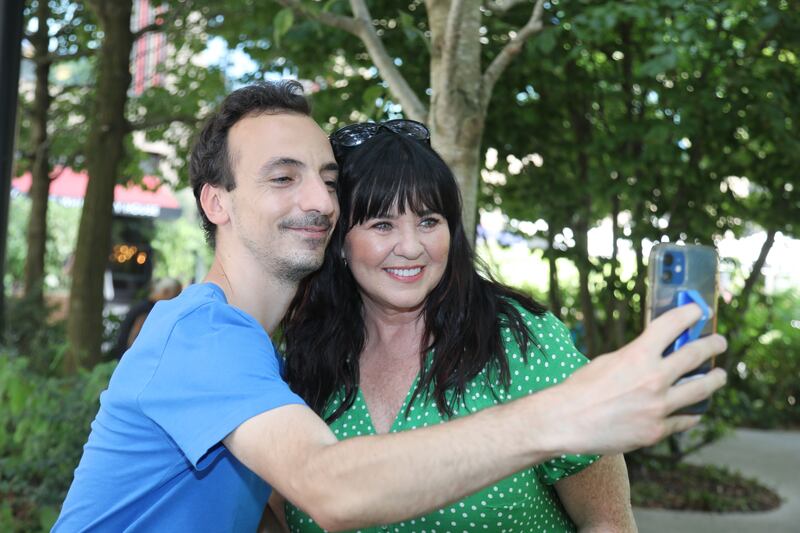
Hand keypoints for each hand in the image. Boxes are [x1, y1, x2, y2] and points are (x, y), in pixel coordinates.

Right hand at [555, 303, 726, 454]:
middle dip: (712, 345)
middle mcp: (654, 379)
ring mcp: (658, 407)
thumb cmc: (581, 389)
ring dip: (714, 379)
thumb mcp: (608, 361)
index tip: (698, 311)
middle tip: (719, 341)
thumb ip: (636, 357)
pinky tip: (695, 410)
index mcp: (638, 355)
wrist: (567, 421)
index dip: (690, 314)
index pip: (673, 325)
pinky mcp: (656, 431)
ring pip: (701, 390)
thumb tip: (657, 353)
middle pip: (696, 355)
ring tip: (719, 375)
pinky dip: (691, 413)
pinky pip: (684, 420)